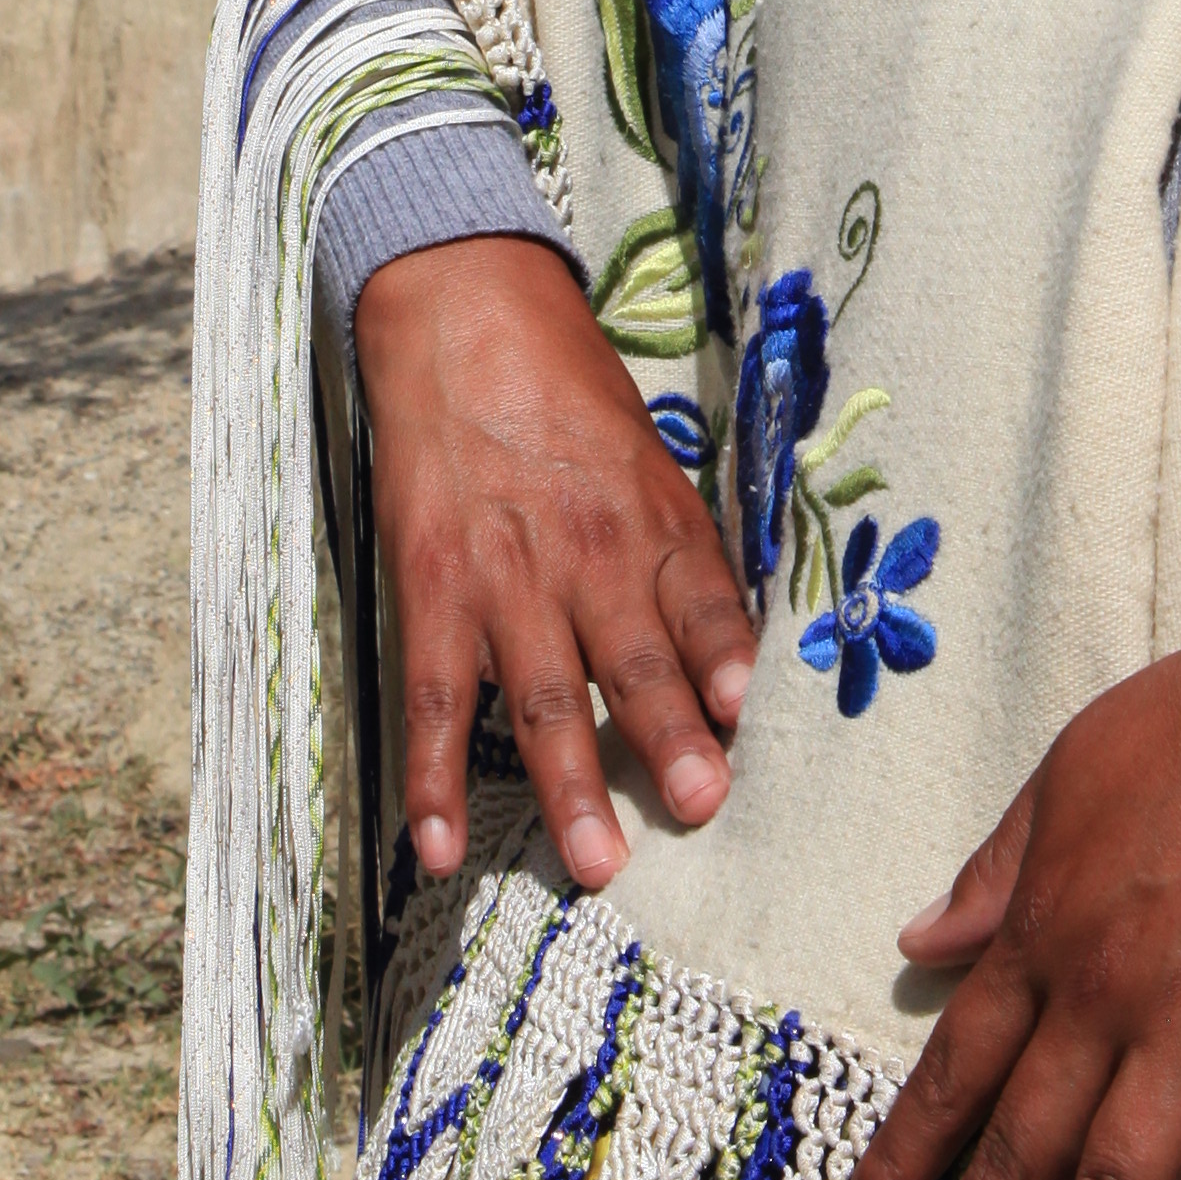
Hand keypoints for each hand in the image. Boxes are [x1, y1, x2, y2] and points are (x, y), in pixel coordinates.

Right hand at [359, 234, 760, 896]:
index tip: (748, 719)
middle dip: (667, 741)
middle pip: (635, 661)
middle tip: (697, 810)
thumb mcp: (649, 459)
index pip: (703, 604)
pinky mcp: (432, 589)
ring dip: (568, 785)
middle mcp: (586, 553)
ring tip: (597, 865)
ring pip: (544, 697)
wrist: (461, 314)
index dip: (727, 660)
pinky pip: (436, 699)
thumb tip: (734, 662)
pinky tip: (440, 847)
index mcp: (652, 519)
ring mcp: (504, 577)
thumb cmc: (568, 393)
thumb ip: (684, 556)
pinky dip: (434, 778)